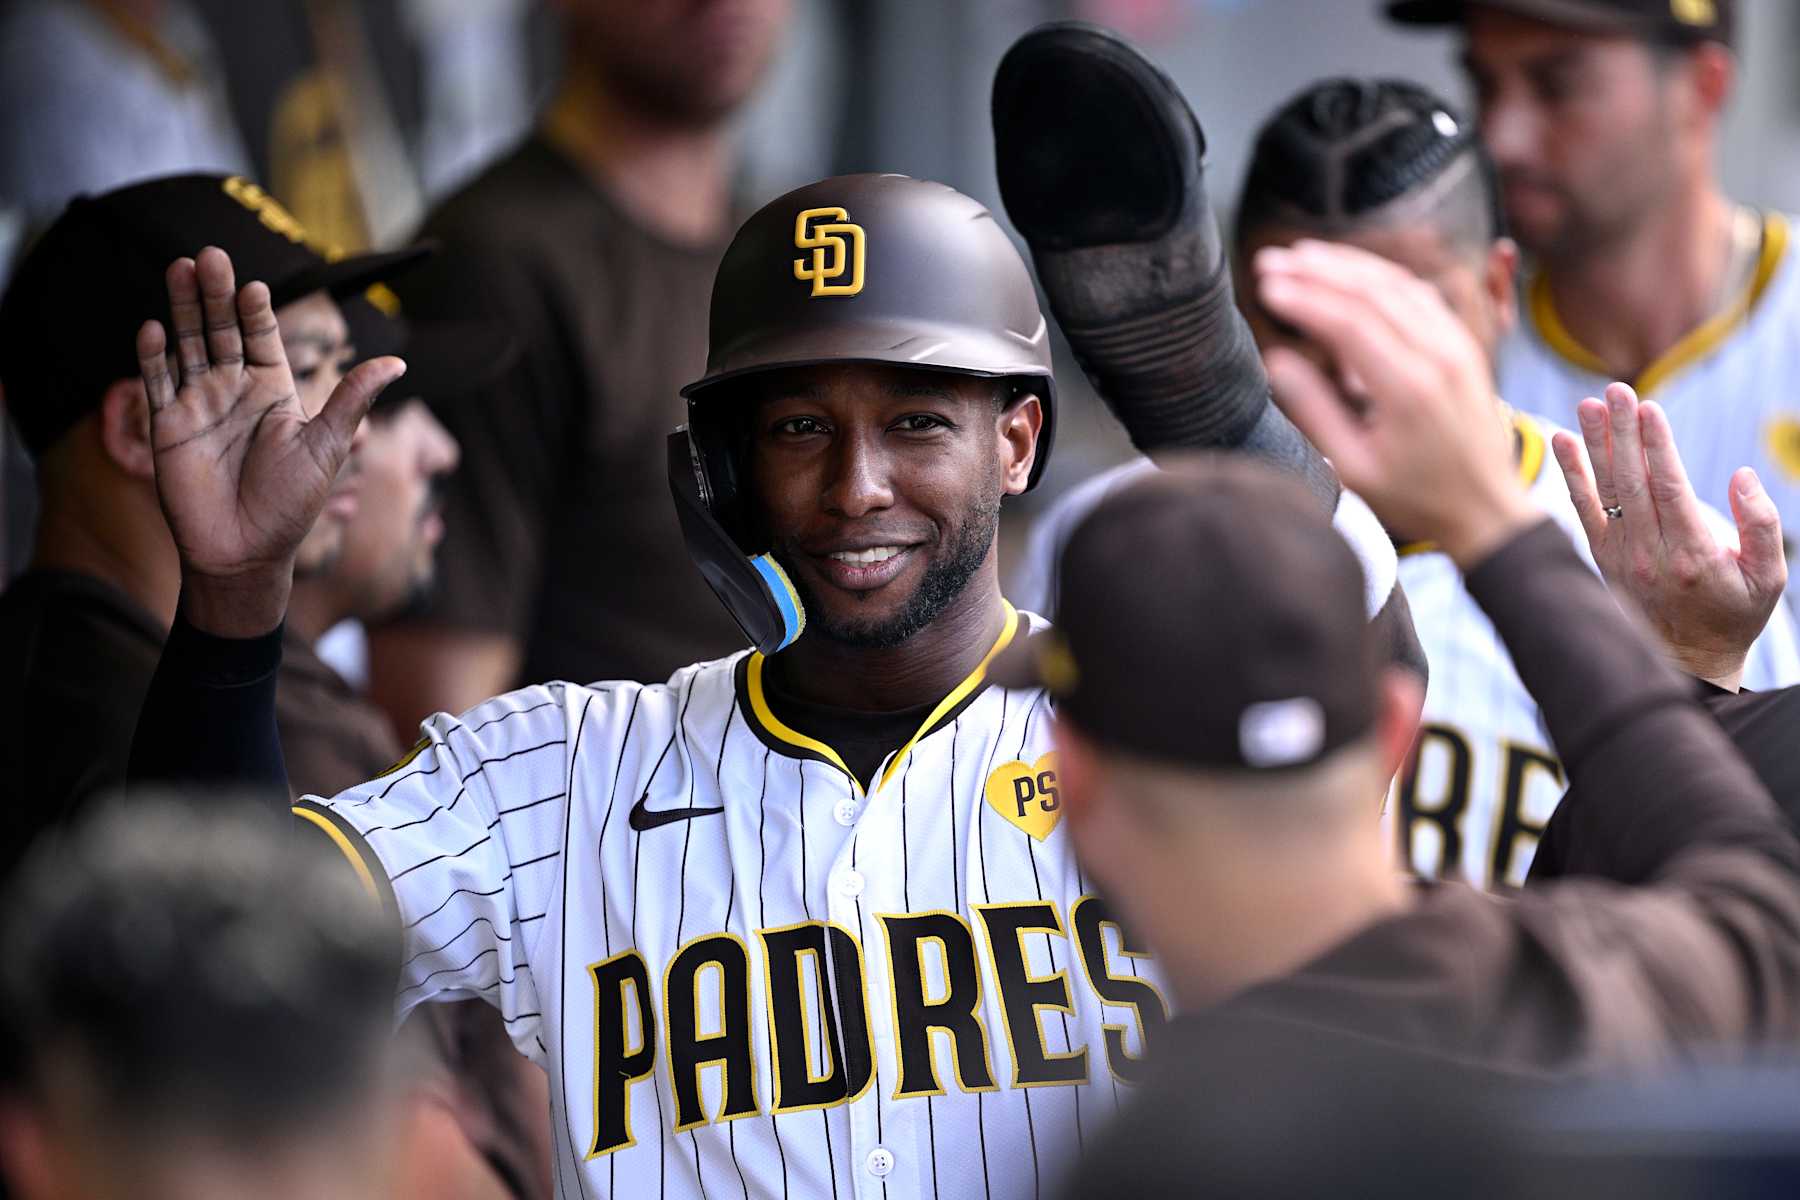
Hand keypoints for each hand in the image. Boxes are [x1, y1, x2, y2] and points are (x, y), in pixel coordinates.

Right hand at [136, 247, 403, 635]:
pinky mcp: (167, 426)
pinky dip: (153, 355)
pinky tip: (154, 326)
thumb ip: (352, 400)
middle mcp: (234, 391)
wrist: (246, 552)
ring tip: (179, 267)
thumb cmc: (292, 504)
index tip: (256, 284)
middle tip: (209, 254)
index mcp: (274, 392)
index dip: (257, 311)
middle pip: (222, 330)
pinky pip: (158, 383)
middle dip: (215, 293)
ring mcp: (199, 405)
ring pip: (188, 345)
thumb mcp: (327, 447)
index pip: (263, 338)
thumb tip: (397, 364)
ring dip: (183, 308)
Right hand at [1253, 240, 1538, 566]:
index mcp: (1409, 389)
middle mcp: (1438, 356)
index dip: (1303, 300)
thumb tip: (1275, 360)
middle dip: (1316, 271)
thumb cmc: (1416, 496)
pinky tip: (1350, 272)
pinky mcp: (1464, 344)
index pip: (1348, 323)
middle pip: (1372, 292)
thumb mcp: (1355, 468)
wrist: (1486, 507)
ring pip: (1398, 284)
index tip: (1265, 289)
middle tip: (1270, 260)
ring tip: (1302, 256)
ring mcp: (1457, 345)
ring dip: (1347, 264)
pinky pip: (1420, 294)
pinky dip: (1380, 276)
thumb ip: (1315, 411)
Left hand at [1553, 382, 1785, 690]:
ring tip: (1589, 404)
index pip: (1668, 489)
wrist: (1687, 659)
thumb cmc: (1735, 612)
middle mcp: (1649, 554)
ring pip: (1604, 492)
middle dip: (1622, 433)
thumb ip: (1759, 526)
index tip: (1648, 408)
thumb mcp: (1768, 577)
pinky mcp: (1602, 556)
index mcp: (1692, 556)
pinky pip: (1582, 509)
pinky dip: (1571, 474)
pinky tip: (1563, 441)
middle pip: (1631, 483)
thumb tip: (1741, 476)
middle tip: (1616, 390)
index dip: (1656, 447)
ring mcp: (1620, 556)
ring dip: (1594, 445)